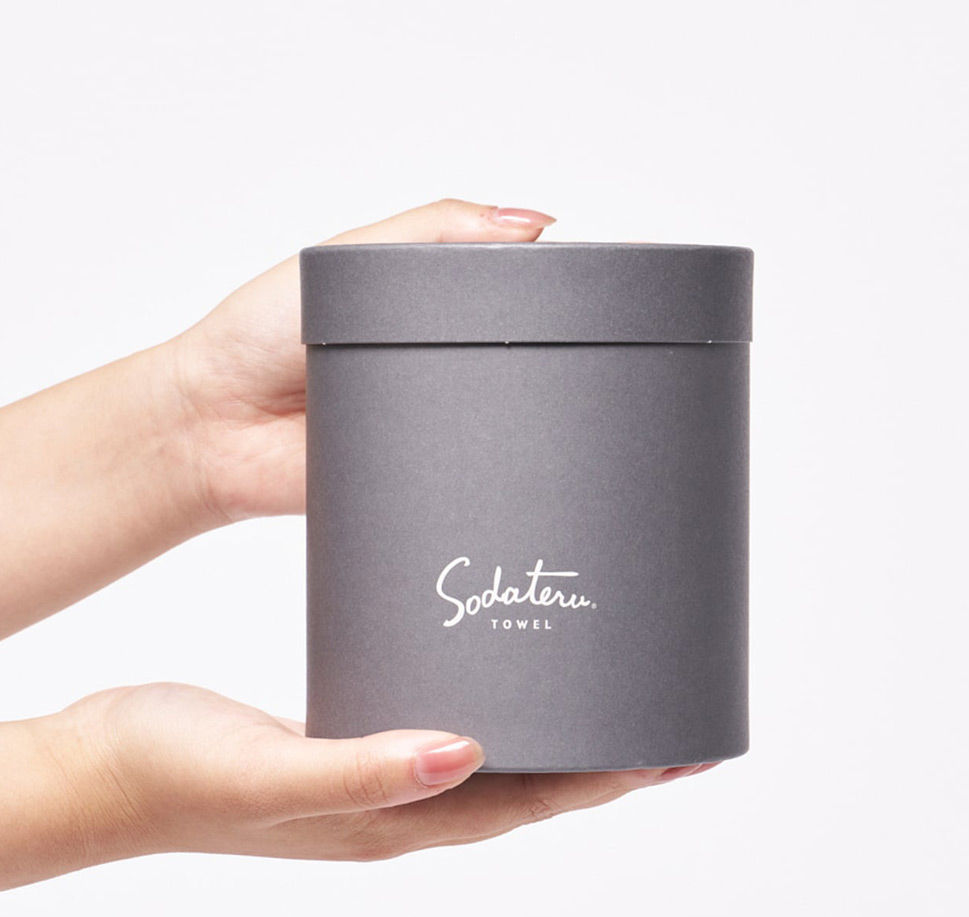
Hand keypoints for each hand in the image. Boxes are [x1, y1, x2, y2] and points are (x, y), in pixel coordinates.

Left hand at [0, 198, 556, 634]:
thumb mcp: (349, 255)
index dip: (545, 288)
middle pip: (513, 356)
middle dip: (536, 352)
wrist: (216, 430)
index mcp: (424, 306)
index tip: (582, 281)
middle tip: (552, 342)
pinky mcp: (424, 474)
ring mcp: (431, 420)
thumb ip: (433, 230)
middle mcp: (432, 362)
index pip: (506, 292)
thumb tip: (528, 220)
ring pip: (502, 416)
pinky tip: (487, 445)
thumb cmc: (260, 335)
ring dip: (511, 408)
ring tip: (507, 391)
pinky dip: (486, 463)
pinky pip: (472, 472)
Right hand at [0, 683, 717, 888]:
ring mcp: (377, 777)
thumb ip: (361, 771)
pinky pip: (451, 731)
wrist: (99, 767)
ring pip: (500, 764)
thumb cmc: (169, 772)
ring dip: (561, 740)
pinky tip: (508, 687)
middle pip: (532, 790)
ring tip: (611, 701)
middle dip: (606, 763)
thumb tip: (463, 758)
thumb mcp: (265, 772)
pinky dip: (500, 715)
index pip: (530, 804)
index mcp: (393, 821)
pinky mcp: (352, 741)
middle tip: (669, 722)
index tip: (672, 751)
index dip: (606, 780)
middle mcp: (399, 806)